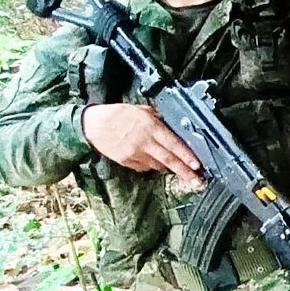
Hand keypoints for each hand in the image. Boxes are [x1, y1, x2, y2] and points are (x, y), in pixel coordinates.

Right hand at [81, 103, 201, 184]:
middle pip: (169, 160)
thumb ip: (158, 118)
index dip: (186, 156)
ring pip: (158, 165)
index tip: (197, 165)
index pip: (173, 144)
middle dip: (184, 171)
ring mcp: (134, 154)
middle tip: (197, 180)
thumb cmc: (117, 115)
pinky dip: (151, 164)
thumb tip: (174, 124)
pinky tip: (148, 157)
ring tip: (173, 164)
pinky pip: (145, 167)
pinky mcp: (126, 162)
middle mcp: (144, 142)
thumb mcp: (141, 110)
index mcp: (150, 127)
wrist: (92, 125)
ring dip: (167, 165)